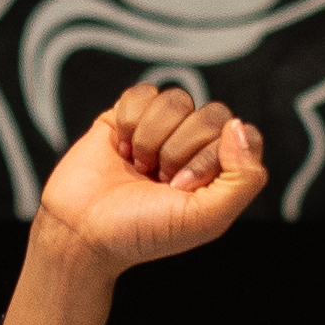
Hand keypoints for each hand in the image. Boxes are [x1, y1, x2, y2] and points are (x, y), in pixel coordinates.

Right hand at [31, 85, 266, 272]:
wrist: (81, 231)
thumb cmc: (142, 232)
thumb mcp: (207, 219)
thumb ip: (243, 179)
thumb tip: (239, 127)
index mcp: (220, 172)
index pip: (243, 136)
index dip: (211, 157)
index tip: (183, 187)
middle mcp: (195, 147)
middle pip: (213, 114)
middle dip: (180, 150)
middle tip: (159, 180)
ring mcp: (162, 129)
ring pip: (177, 99)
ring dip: (152, 138)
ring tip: (138, 166)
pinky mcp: (128, 115)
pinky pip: (144, 93)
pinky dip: (129, 122)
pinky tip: (120, 149)